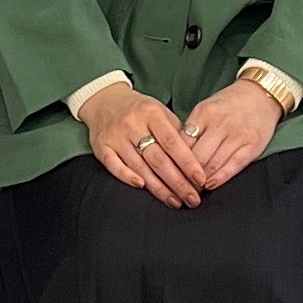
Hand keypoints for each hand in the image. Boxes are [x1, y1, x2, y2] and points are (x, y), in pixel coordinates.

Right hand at [83, 84, 210, 208]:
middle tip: (193, 199)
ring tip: (175, 202)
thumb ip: (177, 132)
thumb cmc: (140, 110)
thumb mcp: (161, 112)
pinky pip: (114, 165)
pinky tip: (142, 188)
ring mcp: (115, 136)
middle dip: (177, 182)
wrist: (105, 100)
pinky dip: (127, 177)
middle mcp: (133, 124)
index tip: (200, 180)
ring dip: (159, 188)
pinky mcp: (101, 147)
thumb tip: (196, 160)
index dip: (188, 163)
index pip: (173, 142)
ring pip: (139, 167)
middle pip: (158, 159)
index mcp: (151, 113)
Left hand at [184, 78, 281, 188]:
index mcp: (204, 113)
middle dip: (187, 175)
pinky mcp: (252, 146)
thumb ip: (192, 128)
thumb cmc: (229, 104)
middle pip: (198, 156)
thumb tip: (176, 154)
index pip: (184, 142)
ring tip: (193, 189)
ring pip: (213, 164)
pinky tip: (210, 185)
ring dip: (201, 180)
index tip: (171, 173)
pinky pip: (233, 166)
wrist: (260, 95)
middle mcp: (221, 124)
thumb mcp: (205, 108)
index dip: (175, 161)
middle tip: (180, 186)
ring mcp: (238, 135)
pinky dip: (220, 178)